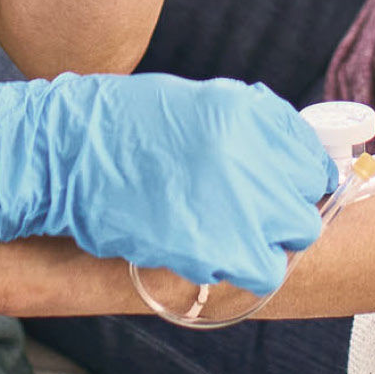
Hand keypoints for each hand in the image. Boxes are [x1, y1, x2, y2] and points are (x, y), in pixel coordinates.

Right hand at [0, 73, 335, 292]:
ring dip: (273, 240)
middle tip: (258, 215)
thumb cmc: (119, 125)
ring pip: (296, 236)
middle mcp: (252, 155)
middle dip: (287, 208)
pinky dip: (250, 271)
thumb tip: (279, 151)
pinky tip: (224, 259)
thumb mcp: (193, 102)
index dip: (300, 174)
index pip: (309, 152)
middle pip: (306, 197)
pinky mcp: (215, 248)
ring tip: (240, 238)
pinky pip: (264, 271)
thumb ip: (242, 123)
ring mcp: (237, 203)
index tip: (287, 186)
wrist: (65, 153)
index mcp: (246, 112)